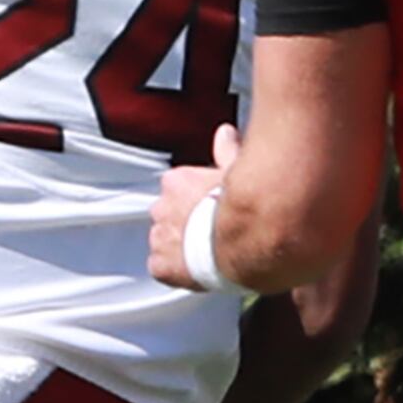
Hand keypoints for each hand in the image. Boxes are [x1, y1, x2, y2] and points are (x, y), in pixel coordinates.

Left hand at [148, 126, 236, 290]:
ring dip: (180, 248)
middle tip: (211, 235)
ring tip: (206, 256)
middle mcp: (160, 207)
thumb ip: (229, 151)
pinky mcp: (160, 266)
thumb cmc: (243, 205)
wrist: (242, 243)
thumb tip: (225, 131)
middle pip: (168, 216)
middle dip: (185, 224)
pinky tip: (198, 271)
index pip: (178, 190)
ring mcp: (158, 237)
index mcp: (176, 181)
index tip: (213, 210)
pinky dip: (176, 271)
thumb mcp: (239, 172)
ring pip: (164, 242)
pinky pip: (162, 268)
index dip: (197, 202)